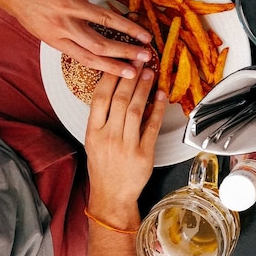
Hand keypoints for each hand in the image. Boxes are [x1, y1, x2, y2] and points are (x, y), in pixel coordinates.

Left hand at [0, 0, 152, 77]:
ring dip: (128, 27)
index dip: (112, 67)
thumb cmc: (21, 3)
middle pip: (100, 44)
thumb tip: (85, 42)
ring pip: (104, 19)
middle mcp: (63, 25)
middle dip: (126, 52)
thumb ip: (63, 35)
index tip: (131, 74)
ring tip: (146, 34)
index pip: (88, 58)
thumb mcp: (40, 28)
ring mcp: (66, 4)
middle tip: (146, 56)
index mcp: (56, 39)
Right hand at [85, 67, 165, 219]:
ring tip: (150, 73)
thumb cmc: (103, 166)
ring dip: (144, 89)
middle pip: (120, 100)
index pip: (100, 98)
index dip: (111, 77)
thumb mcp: (94, 141)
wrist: (111, 196)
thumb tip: (116, 90)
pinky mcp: (144, 154)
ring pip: (136, 110)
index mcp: (93, 132)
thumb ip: (103, 118)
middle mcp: (108, 137)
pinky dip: (158, 109)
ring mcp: (126, 146)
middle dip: (130, 77)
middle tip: (139, 60)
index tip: (120, 62)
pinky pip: (152, 127)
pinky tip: (162, 96)